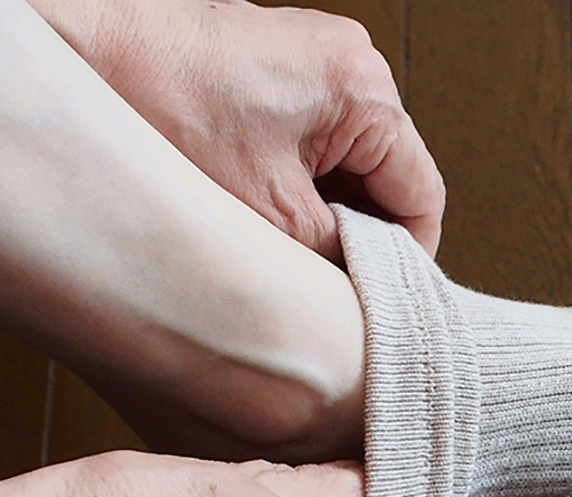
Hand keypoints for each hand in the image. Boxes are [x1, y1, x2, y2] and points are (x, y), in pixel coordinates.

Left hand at [31, 0, 444, 261]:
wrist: (76, 53)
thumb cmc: (156, 106)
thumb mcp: (272, 216)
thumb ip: (341, 254)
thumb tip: (370, 284)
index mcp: (363, 88)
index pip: (422, 194)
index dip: (410, 256)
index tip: (386, 295)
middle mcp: (349, 62)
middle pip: (389, 178)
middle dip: (363, 233)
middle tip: (330, 279)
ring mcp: (313, 59)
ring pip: (351, 164)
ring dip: (328, 209)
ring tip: (288, 241)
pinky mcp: (278, 67)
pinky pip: (316, 140)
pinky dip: (301, 182)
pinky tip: (269, 209)